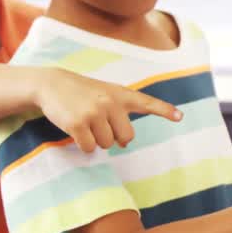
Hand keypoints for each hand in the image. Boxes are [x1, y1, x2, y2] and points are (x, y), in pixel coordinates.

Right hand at [33, 68, 182, 152]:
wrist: (51, 84)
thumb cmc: (84, 94)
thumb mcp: (106, 96)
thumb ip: (120, 117)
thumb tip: (125, 144)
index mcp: (121, 95)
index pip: (147, 102)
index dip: (164, 110)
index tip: (180, 116)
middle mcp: (111, 102)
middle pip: (126, 137)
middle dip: (113, 137)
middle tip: (98, 124)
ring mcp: (94, 112)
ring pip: (106, 144)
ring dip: (96, 140)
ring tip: (85, 122)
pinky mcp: (77, 123)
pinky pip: (89, 148)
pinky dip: (83, 145)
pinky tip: (76, 130)